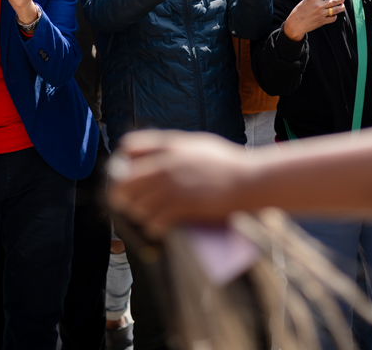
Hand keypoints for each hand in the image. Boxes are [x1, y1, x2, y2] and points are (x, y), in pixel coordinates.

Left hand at [108, 130, 252, 236]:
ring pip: (137, 205)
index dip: (124, 161)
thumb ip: (173, 147)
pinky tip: (157, 227)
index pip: (130, 147)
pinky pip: (153, 221)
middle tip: (129, 202)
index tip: (127, 172)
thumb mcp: (197, 144)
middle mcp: (166, 164)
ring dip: (138, 212)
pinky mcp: (182, 206)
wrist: (248, 180)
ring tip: (147, 215)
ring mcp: (173, 186)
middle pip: (125, 181)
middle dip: (123, 194)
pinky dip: (152, 226)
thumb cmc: (226, 162)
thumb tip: (152, 156)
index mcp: (170, 145)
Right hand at [282, 0, 345, 41]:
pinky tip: (334, 15)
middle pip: (334, 1)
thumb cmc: (298, 13)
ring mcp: (321, 14)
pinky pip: (333, 18)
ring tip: (342, 6)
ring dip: (341, 7)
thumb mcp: (305, 1)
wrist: (296, 25)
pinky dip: (334, 16)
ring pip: (336, 10)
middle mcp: (318, 6)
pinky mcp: (322, 21)